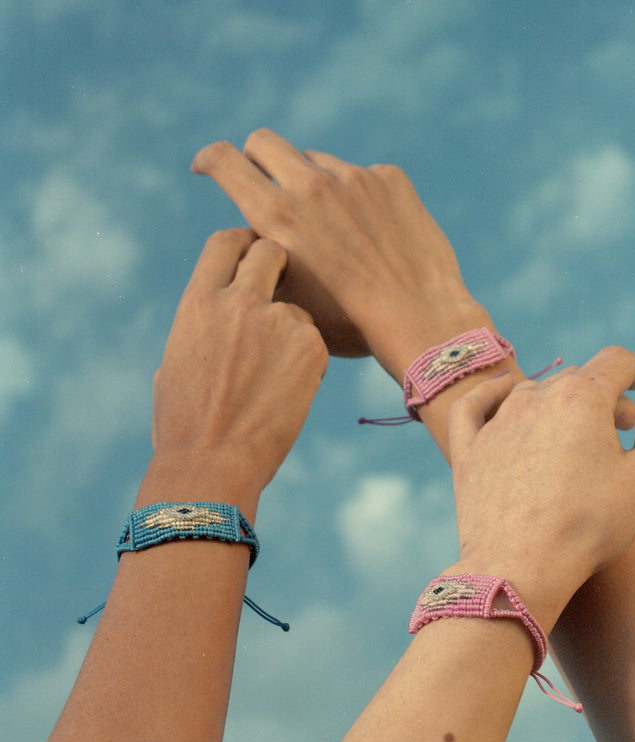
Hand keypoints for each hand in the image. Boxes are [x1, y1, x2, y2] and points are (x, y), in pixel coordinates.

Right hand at [140, 229, 327, 516]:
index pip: (226, 242)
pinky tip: (290, 393)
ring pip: (299, 308)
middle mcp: (238, 300)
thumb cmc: (184, 424)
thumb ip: (201, 327)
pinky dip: (308, 362)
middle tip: (285, 288)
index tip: (253, 249)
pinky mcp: (311, 346)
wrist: (212, 463)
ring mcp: (278, 321)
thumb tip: (215, 317)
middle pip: (271, 251)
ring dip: (294, 330)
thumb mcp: (175, 362)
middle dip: (280, 263)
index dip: (243, 241)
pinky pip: (315, 342)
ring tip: (276, 378)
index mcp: (199, 300)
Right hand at [191, 130, 489, 378]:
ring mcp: (355, 176)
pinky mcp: (390, 179)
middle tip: (267, 184)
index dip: (209, 159)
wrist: (419, 318)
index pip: (224, 160)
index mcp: (276, 214)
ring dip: (314, 185)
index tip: (207, 167)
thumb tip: (257, 236)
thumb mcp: (290, 298)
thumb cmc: (350, 322)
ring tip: (335, 231)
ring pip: (317, 162)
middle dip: (256, 158)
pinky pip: (362, 176)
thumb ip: (265, 258)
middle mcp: (311, 184)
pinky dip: (359, 198)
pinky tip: (375, 235)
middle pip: (265, 142)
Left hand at [444, 346, 634, 631]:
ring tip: (580, 432)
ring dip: (562, 404)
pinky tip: (505, 393)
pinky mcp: (468, 449)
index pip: (617, 363)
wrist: (519, 567)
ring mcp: (495, 422)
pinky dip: (494, 394)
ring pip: (534, 394)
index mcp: (580, 398)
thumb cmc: (588, 525)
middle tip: (626, 425)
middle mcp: (533, 398)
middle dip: (608, 397)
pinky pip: (476, 406)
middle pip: (578, 381)